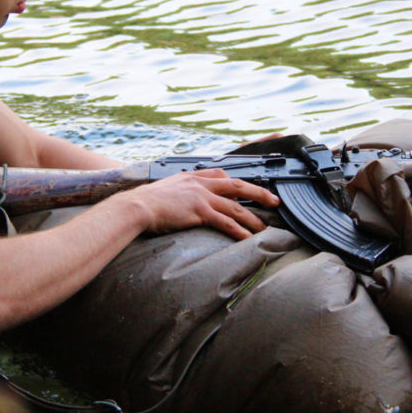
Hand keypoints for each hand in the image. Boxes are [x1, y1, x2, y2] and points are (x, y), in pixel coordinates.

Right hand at [123, 169, 279, 239]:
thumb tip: (181, 200)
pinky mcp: (200, 212)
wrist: (137, 206)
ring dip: (253, 218)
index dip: (237, 182)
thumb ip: (179, 190)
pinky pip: (226, 223)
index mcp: (192, 176)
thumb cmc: (146, 202)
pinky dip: (240, 231)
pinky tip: (248, 238)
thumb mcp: (166, 188)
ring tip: (264, 229)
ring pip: (236, 207)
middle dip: (259, 193)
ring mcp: (202, 197)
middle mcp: (200, 184)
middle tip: (274, 201)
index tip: (249, 189)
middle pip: (238, 186)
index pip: (221, 174)